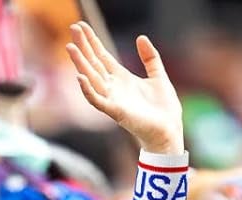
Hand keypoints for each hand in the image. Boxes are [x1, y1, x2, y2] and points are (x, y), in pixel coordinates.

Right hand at [66, 24, 182, 154]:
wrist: (170, 131)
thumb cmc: (165, 109)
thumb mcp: (158, 75)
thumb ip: (150, 57)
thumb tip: (141, 37)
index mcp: (122, 78)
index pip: (102, 57)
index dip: (92, 41)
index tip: (81, 26)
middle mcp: (114, 88)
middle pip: (93, 64)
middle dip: (83, 47)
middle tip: (73, 28)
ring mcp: (113, 100)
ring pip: (91, 79)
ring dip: (80, 64)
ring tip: (71, 47)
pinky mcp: (116, 112)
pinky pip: (97, 100)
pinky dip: (88, 90)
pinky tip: (80, 77)